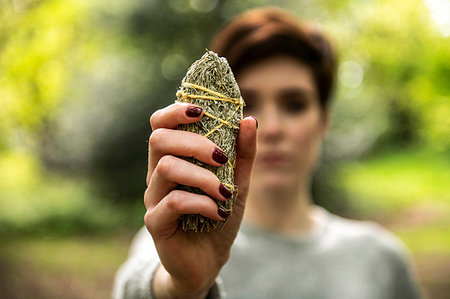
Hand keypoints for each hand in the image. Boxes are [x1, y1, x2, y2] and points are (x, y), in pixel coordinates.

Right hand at [144, 102, 256, 298]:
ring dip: (203, 177)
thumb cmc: (218, 216)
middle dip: (194, 143)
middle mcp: (157, 175)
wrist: (208, 261)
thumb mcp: (238, 183)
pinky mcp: (155, 222)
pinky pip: (172, 202)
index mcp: (173, 159)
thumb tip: (250, 119)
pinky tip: (218, 213)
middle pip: (159, 139)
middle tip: (221, 157)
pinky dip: (201, 203)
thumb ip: (243, 154)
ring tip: (225, 193)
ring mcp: (153, 198)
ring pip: (166, 168)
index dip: (175, 111)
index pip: (160, 124)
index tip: (202, 112)